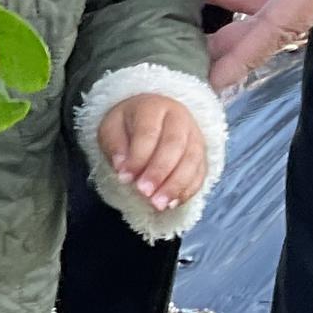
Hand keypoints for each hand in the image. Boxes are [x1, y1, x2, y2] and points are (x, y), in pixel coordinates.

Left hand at [96, 93, 207, 215]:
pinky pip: (200, 172)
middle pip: (175, 145)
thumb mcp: (111, 128)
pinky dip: (188, 190)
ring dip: (176, 185)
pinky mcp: (201, 153)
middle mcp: (179, 118)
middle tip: (144, 193)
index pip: (148, 132)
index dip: (138, 157)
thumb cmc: (127, 125)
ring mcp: (194, 135)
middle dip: (159, 172)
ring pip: (192, 160)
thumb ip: (114, 145)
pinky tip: (173, 203)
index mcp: (153, 107)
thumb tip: (122, 167)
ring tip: (159, 205)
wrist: (150, 117)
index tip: (125, 178)